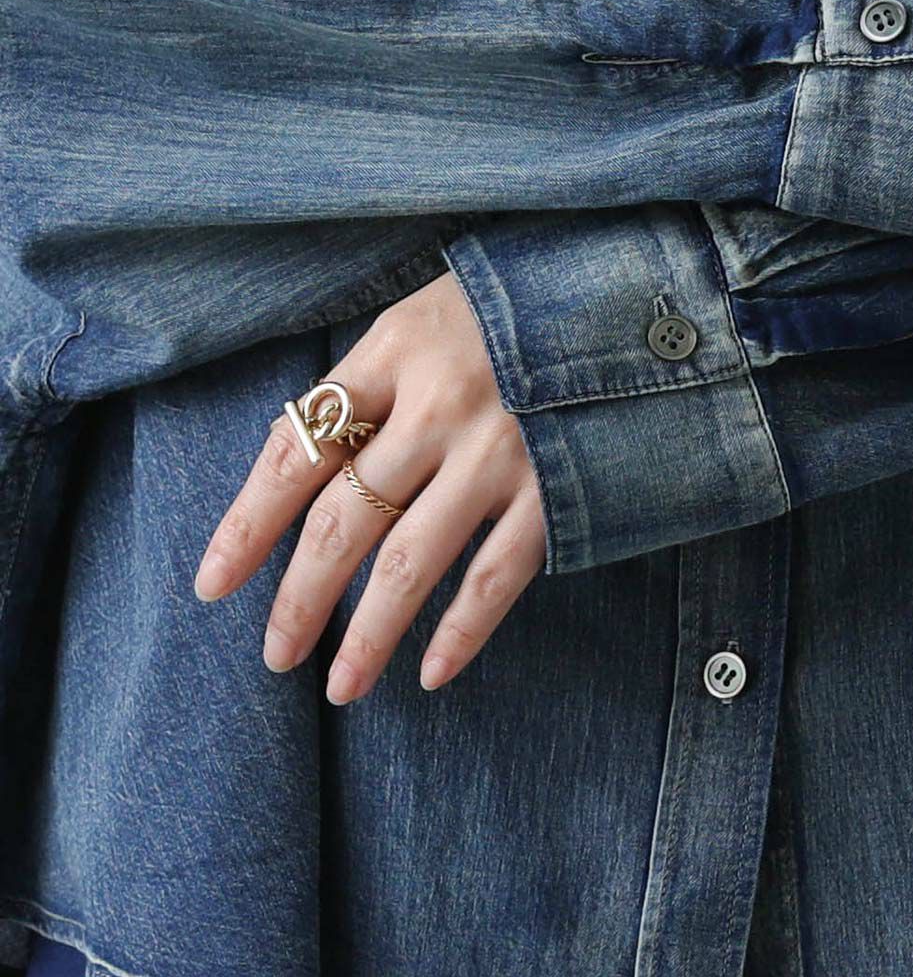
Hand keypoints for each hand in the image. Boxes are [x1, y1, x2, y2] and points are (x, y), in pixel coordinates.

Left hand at [193, 271, 542, 701]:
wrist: (634, 290)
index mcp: (395, 350)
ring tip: (340, 686)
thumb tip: (289, 463)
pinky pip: (496, 576)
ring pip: (412, 561)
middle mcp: (440, 402)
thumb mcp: (426, 316)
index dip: (248, 523)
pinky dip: (461, 630)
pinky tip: (432, 671)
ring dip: (368, 633)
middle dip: (300, 597)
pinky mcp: (558, 485)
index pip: (298, 449)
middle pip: (345, 518)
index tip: (213, 583)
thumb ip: (368, 384)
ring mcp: (502, 448)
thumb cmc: (513, 308)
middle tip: (275, 653)